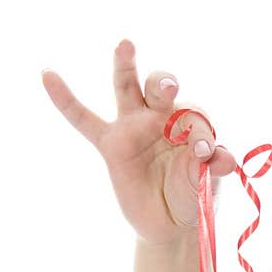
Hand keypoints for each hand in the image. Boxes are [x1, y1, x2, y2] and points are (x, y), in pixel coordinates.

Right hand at [42, 38, 238, 244]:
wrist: (170, 225)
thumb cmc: (191, 196)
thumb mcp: (206, 183)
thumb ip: (213, 166)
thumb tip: (223, 157)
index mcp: (189, 123)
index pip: (194, 115)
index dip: (199, 131)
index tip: (205, 153)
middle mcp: (161, 116)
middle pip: (160, 88)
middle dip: (164, 84)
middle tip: (169, 88)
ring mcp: (134, 126)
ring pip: (127, 88)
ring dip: (127, 67)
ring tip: (126, 46)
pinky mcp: (111, 144)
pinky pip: (83, 119)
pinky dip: (65, 99)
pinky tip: (48, 74)